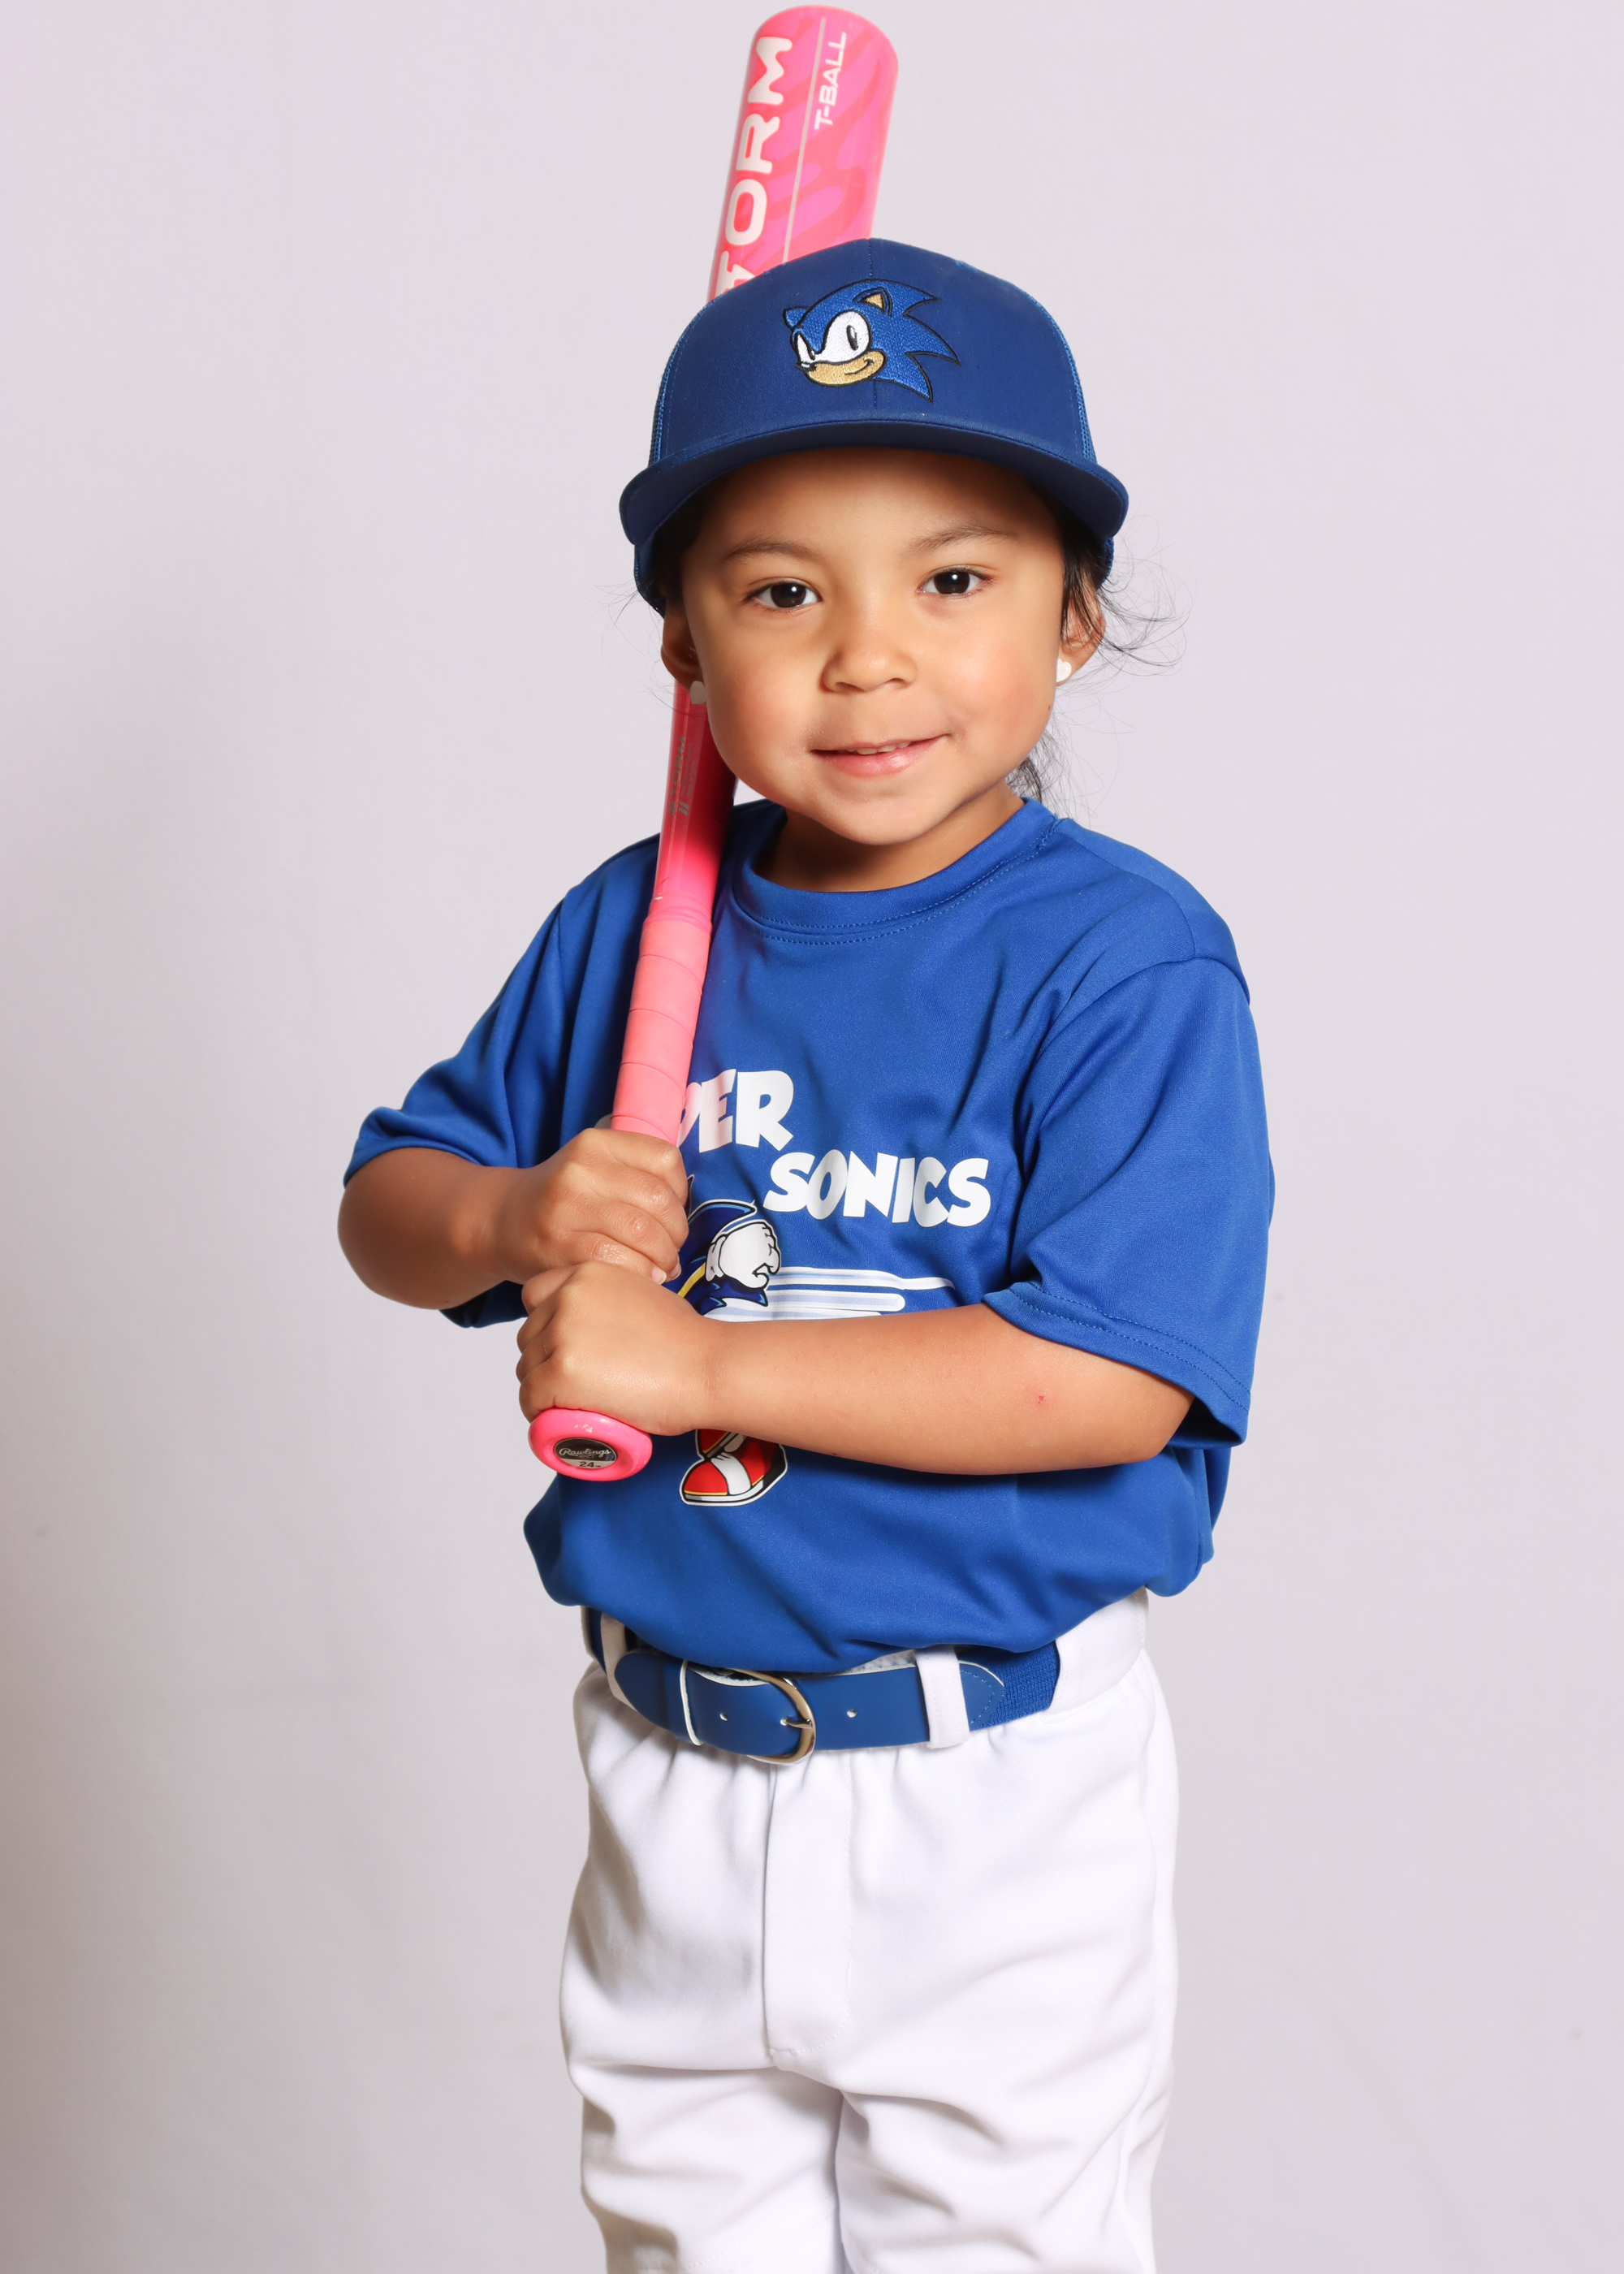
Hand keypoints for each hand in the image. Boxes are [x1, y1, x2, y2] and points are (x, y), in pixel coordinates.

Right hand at [496, 1129, 688, 1285]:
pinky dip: (641, 1272)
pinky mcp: (559, 1245)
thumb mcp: (595, 1167)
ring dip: (664, 1257)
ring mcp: (567, 1206)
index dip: (681, 1193)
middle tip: (671, 1250)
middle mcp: (581, 1169)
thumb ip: (637, 1175)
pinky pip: (619, 1259)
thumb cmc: (563, 1199)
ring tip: (661, 1267)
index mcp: (597, 1143)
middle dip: (677, 1233)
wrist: (503, 1221)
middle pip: (659, 1200)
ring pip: (643, 1232)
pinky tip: (643, 1277)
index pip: (665, 1159)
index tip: (672, 1214)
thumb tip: (687, 1212)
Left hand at [516, 1261, 714, 1436]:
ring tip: (571, 1404)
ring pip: (526, 1370)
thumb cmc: (686, 1341)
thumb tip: (597, 1322)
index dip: (545, 1325)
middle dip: (544, 1361)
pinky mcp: (560, 1373)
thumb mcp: (643, 1292)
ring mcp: (562, 1335)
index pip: (535, 1297)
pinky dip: (539, 1414)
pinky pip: (530, 1399)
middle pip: (528, 1337)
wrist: (708, 1367)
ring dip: (542, 1390)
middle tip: (573, 1385)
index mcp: (586, 1274)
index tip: (562, 1347)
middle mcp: (568, 1298)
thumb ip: (611, 1297)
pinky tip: (559, 1420)